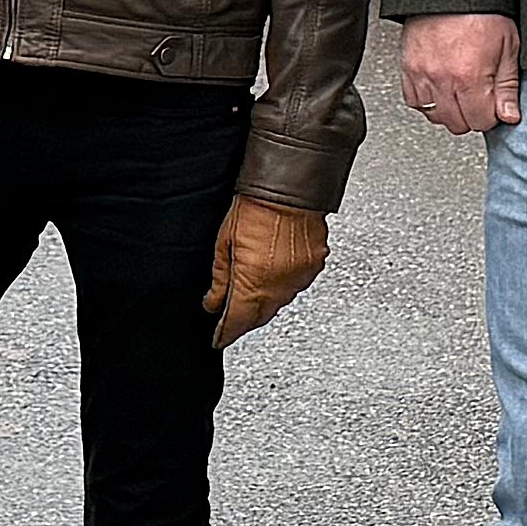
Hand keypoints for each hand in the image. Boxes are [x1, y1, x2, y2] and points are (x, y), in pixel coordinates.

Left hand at [203, 197, 332, 347]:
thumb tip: (212, 303)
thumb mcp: (224, 243)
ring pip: (278, 303)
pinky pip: (295, 286)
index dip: (226, 333)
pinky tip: (273, 276)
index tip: (219, 338)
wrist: (289, 188)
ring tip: (250, 294)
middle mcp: (279, 287)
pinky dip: (282, 286)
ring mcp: (299, 278)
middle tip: (231, 319)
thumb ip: (220, 279)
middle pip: (259, 317)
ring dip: (263, 303)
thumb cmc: (256, 207)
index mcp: (253, 284)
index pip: (237, 322)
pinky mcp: (314, 267)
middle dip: (244, 320)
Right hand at [402, 14, 526, 138]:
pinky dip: (427, 101)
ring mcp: (422, 75)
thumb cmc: (480, 11)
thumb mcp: (508, 45)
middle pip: (457, 124)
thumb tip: (509, 116)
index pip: (481, 122)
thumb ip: (508, 86)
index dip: (492, 115)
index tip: (493, 104)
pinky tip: (440, 90)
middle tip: (478, 98)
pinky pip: (414, 102)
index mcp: (471, 76)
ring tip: (459, 93)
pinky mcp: (408, 68)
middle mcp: (444, 79)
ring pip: (435, 117)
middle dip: (471, 116)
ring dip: (449, 110)